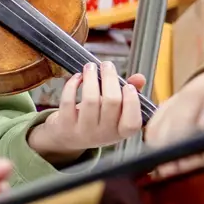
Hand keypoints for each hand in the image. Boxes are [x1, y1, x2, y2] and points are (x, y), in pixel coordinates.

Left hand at [27, 61, 144, 163]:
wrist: (68, 138)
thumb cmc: (97, 120)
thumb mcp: (116, 112)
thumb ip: (130, 95)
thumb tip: (139, 78)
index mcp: (120, 132)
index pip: (132, 122)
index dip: (132, 102)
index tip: (127, 85)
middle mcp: (103, 134)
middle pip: (111, 102)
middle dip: (109, 78)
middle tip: (107, 65)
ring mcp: (83, 131)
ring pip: (90, 100)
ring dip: (91, 78)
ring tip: (90, 66)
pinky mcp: (64, 126)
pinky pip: (68, 101)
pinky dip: (72, 85)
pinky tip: (77, 77)